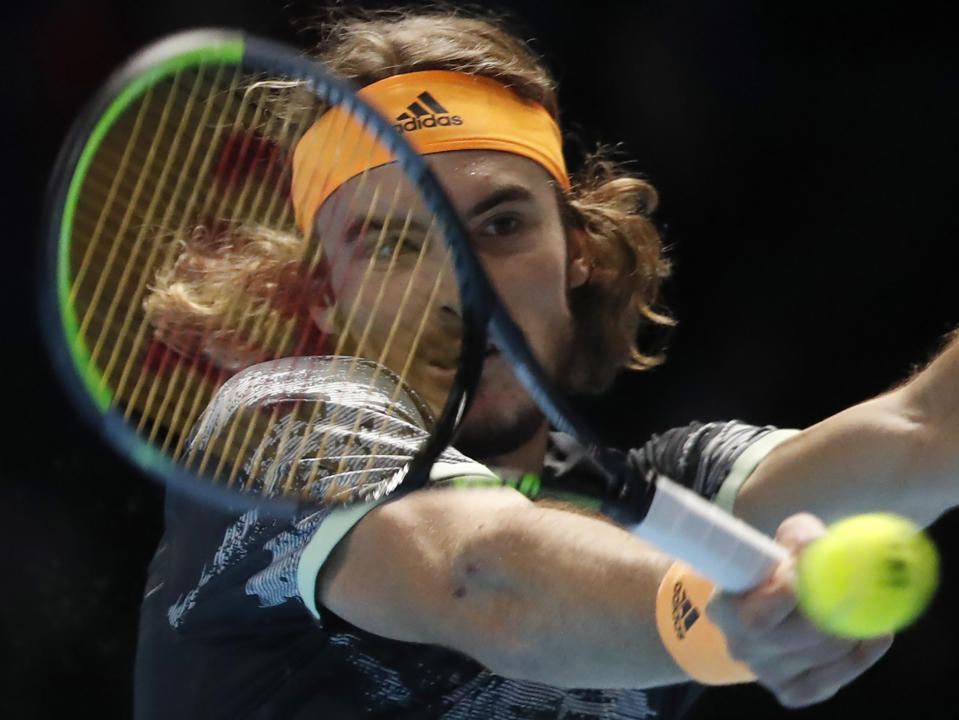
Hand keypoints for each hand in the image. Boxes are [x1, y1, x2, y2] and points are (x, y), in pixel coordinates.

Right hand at [707, 512, 894, 707]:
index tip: (815, 568)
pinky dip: (864, 654)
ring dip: (855, 626)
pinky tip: (874, 633)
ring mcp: (766, 674)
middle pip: (805, 635)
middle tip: (863, 584)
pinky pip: (838, 676)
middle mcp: (742, 646)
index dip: (793, 593)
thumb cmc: (772, 568)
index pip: (760, 615)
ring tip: (864, 601)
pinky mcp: (792, 693)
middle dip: (839, 607)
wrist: (765, 610)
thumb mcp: (778, 544)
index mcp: (725, 610)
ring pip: (827, 653)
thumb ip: (797, 537)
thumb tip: (817, 542)